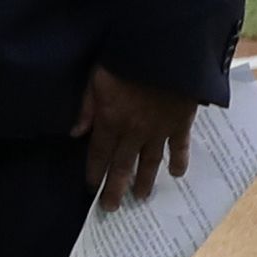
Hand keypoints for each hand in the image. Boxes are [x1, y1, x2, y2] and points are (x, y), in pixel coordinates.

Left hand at [78, 67, 196, 207]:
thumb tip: (75, 133)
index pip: (99, 154)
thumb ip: (86, 107)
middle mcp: (134, 131)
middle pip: (123, 165)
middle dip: (115, 188)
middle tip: (111, 207)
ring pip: (150, 162)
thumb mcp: (96, 78)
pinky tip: (177, 174)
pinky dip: (179, 161)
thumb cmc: (125, 57)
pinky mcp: (181, 122)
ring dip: (145, 181)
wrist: (165, 49)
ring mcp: (159, 129)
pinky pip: (180, 147)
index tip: (91, 188)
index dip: (94, 172)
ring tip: (141, 197)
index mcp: (111, 120)